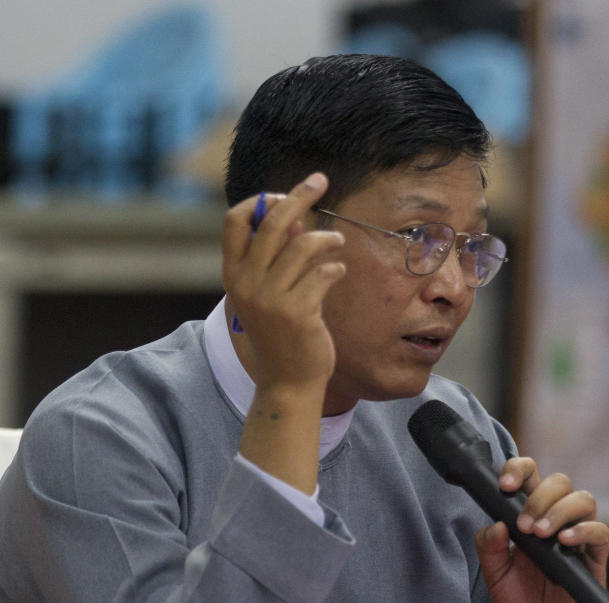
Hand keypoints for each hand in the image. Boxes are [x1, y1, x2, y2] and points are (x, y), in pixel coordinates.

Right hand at [222, 173, 344, 394]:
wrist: (288, 381)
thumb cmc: (282, 332)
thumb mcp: (272, 291)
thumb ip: (279, 256)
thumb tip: (297, 218)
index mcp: (233, 274)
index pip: (234, 221)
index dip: (260, 200)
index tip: (285, 194)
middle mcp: (246, 283)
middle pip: (273, 221)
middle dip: (300, 195)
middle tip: (321, 180)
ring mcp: (270, 298)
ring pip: (303, 244)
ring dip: (326, 238)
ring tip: (338, 241)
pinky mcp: (297, 313)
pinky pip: (323, 273)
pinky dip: (335, 268)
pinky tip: (338, 273)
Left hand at [474, 457, 608, 602]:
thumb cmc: (522, 599)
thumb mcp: (495, 576)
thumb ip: (489, 549)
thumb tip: (496, 524)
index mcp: (529, 513)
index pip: (529, 475)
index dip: (518, 469)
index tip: (504, 485)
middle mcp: (556, 517)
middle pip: (559, 481)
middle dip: (539, 496)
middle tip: (524, 526)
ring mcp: (578, 534)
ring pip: (582, 498)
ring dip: (560, 510)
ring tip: (542, 534)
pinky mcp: (595, 555)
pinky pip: (599, 530)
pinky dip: (582, 530)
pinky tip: (564, 542)